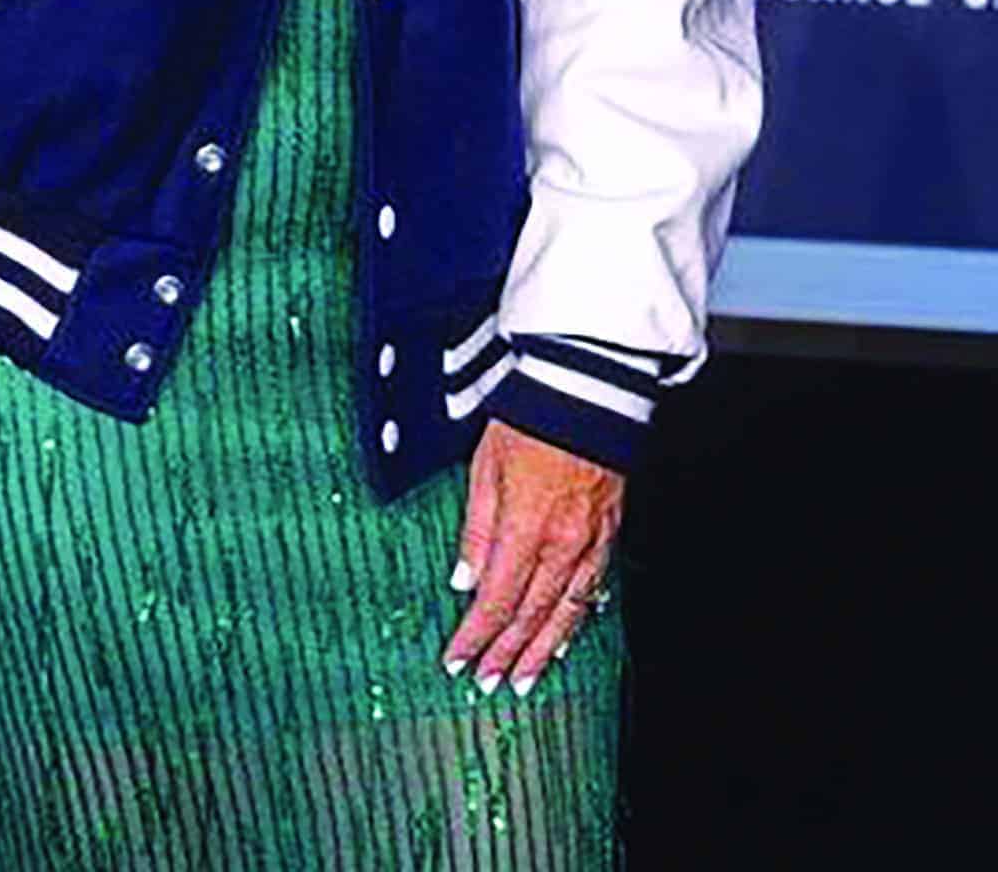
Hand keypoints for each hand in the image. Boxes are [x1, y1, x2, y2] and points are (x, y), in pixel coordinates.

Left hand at [444, 419, 623, 696]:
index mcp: (526, 526)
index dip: (476, 637)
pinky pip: (593, 587)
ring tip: (525, 679)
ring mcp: (590, 538)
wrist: (587, 386)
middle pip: (531, 614)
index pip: (496, 599)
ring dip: (542, 650)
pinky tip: (565, 635)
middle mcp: (562, 541)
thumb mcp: (485, 466)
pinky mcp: (609, 529)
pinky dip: (576, 618)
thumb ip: (476, 529)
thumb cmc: (530, 415)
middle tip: (489, 683)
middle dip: (507, 654)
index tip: (458, 661)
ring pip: (566, 610)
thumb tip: (463, 579)